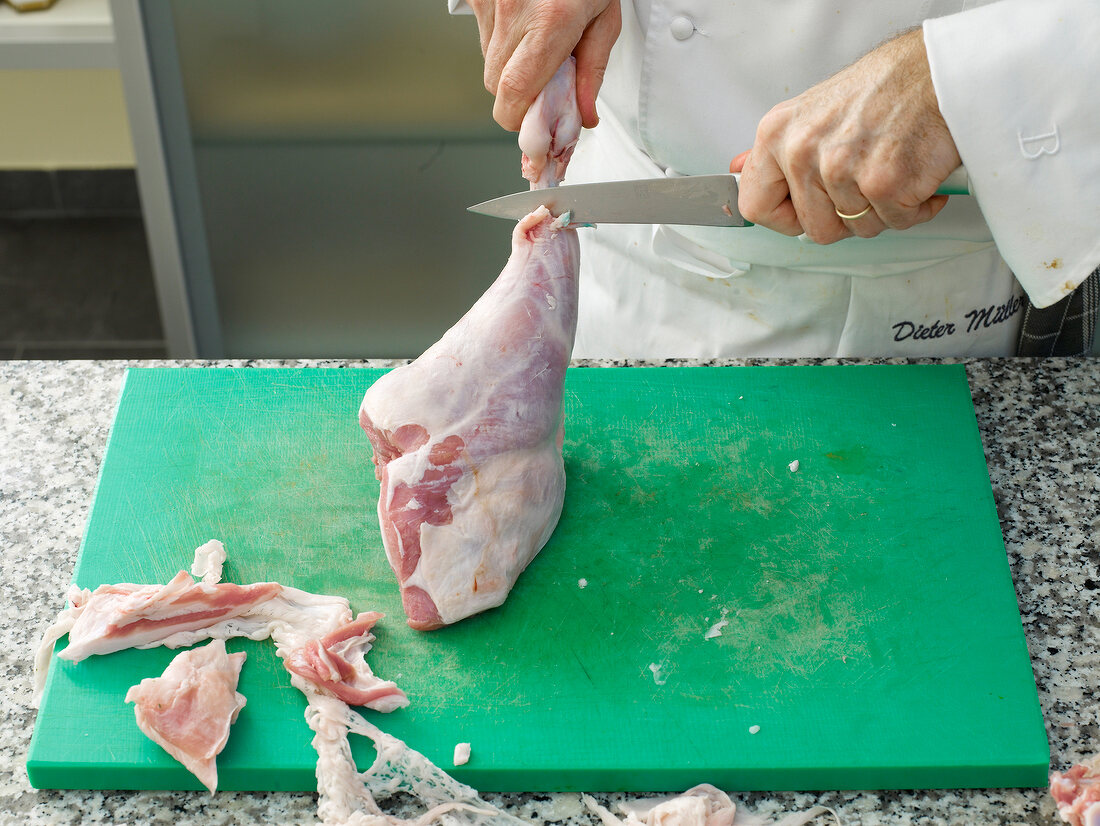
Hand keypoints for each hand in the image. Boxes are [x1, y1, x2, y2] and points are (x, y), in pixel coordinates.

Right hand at [466, 0, 620, 130]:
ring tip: (536, 42)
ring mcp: (489, 0)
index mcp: (550, 21)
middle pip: (497, 87)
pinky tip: (522, 22)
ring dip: (510, 66)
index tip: (533, 127)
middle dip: (518, 96)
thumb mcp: (604, 16)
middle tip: (542, 85)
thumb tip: (583, 114)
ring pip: (488, 63)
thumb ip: (593, 70)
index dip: (518, 120)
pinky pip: (481, 35)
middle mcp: (514, 10)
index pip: (515, 93)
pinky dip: (501, 39)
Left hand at [731, 28, 961, 243]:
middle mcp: (803, 151)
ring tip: (892, 170)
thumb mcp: (811, 113)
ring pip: (858, 228)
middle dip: (846, 217)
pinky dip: (915, 207)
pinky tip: (917, 175)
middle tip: (865, 185)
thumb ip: (777, 151)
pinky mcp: (884, 182)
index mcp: (777, 134)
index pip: (755, 206)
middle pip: (815, 229)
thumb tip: (740, 172)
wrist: (936, 70)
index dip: (786, 219)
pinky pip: (896, 223)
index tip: (806, 212)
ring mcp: (842, 168)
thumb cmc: (882, 89)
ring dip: (883, 210)